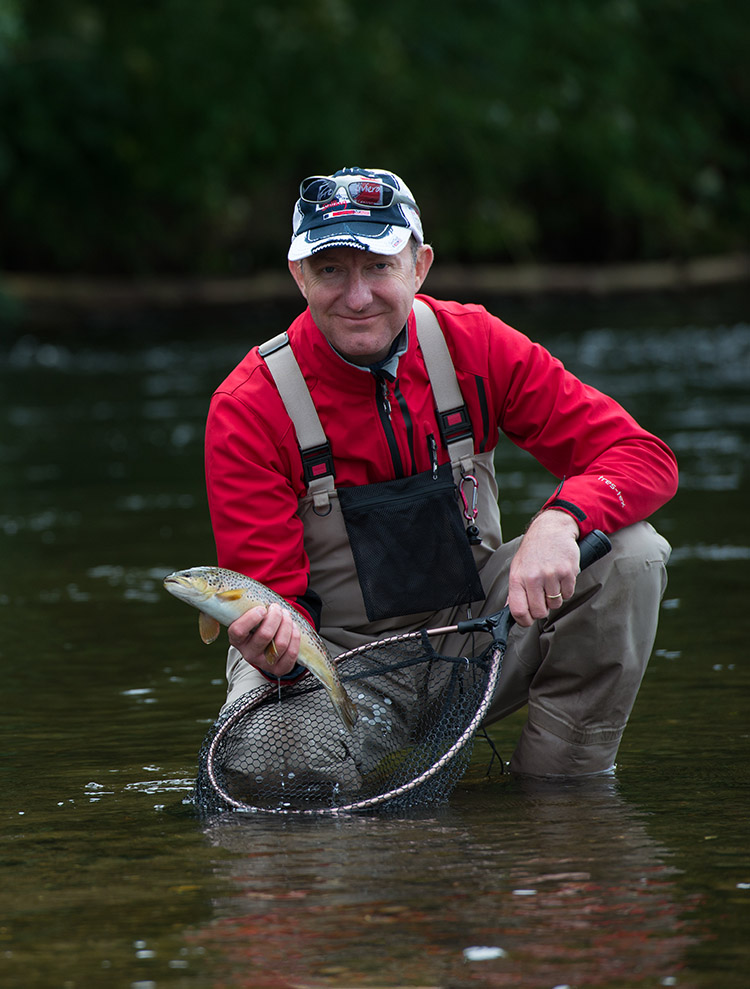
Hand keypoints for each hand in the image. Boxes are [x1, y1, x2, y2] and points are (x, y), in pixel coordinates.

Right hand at [227, 603, 300, 676]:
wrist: (268, 643)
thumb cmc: (257, 624)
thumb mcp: (248, 615)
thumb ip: (246, 606)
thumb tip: (246, 591)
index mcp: (236, 640)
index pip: (238, 631)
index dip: (251, 618)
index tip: (262, 609)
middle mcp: (248, 654)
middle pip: (265, 635)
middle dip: (275, 617)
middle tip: (277, 608)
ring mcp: (264, 663)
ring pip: (280, 643)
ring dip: (287, 624)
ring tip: (286, 615)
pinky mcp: (279, 669)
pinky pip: (291, 653)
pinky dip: (295, 637)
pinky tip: (293, 627)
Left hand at [508, 510, 580, 626]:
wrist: (551, 529)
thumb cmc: (533, 550)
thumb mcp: (518, 567)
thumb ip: (515, 590)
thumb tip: (510, 610)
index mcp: (518, 577)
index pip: (518, 610)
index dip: (524, 621)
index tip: (527, 620)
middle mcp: (534, 577)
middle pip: (539, 612)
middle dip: (542, 610)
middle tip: (542, 598)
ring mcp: (551, 575)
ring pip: (555, 604)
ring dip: (554, 598)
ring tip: (551, 582)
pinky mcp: (568, 573)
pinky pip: (568, 595)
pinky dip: (565, 590)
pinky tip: (560, 577)